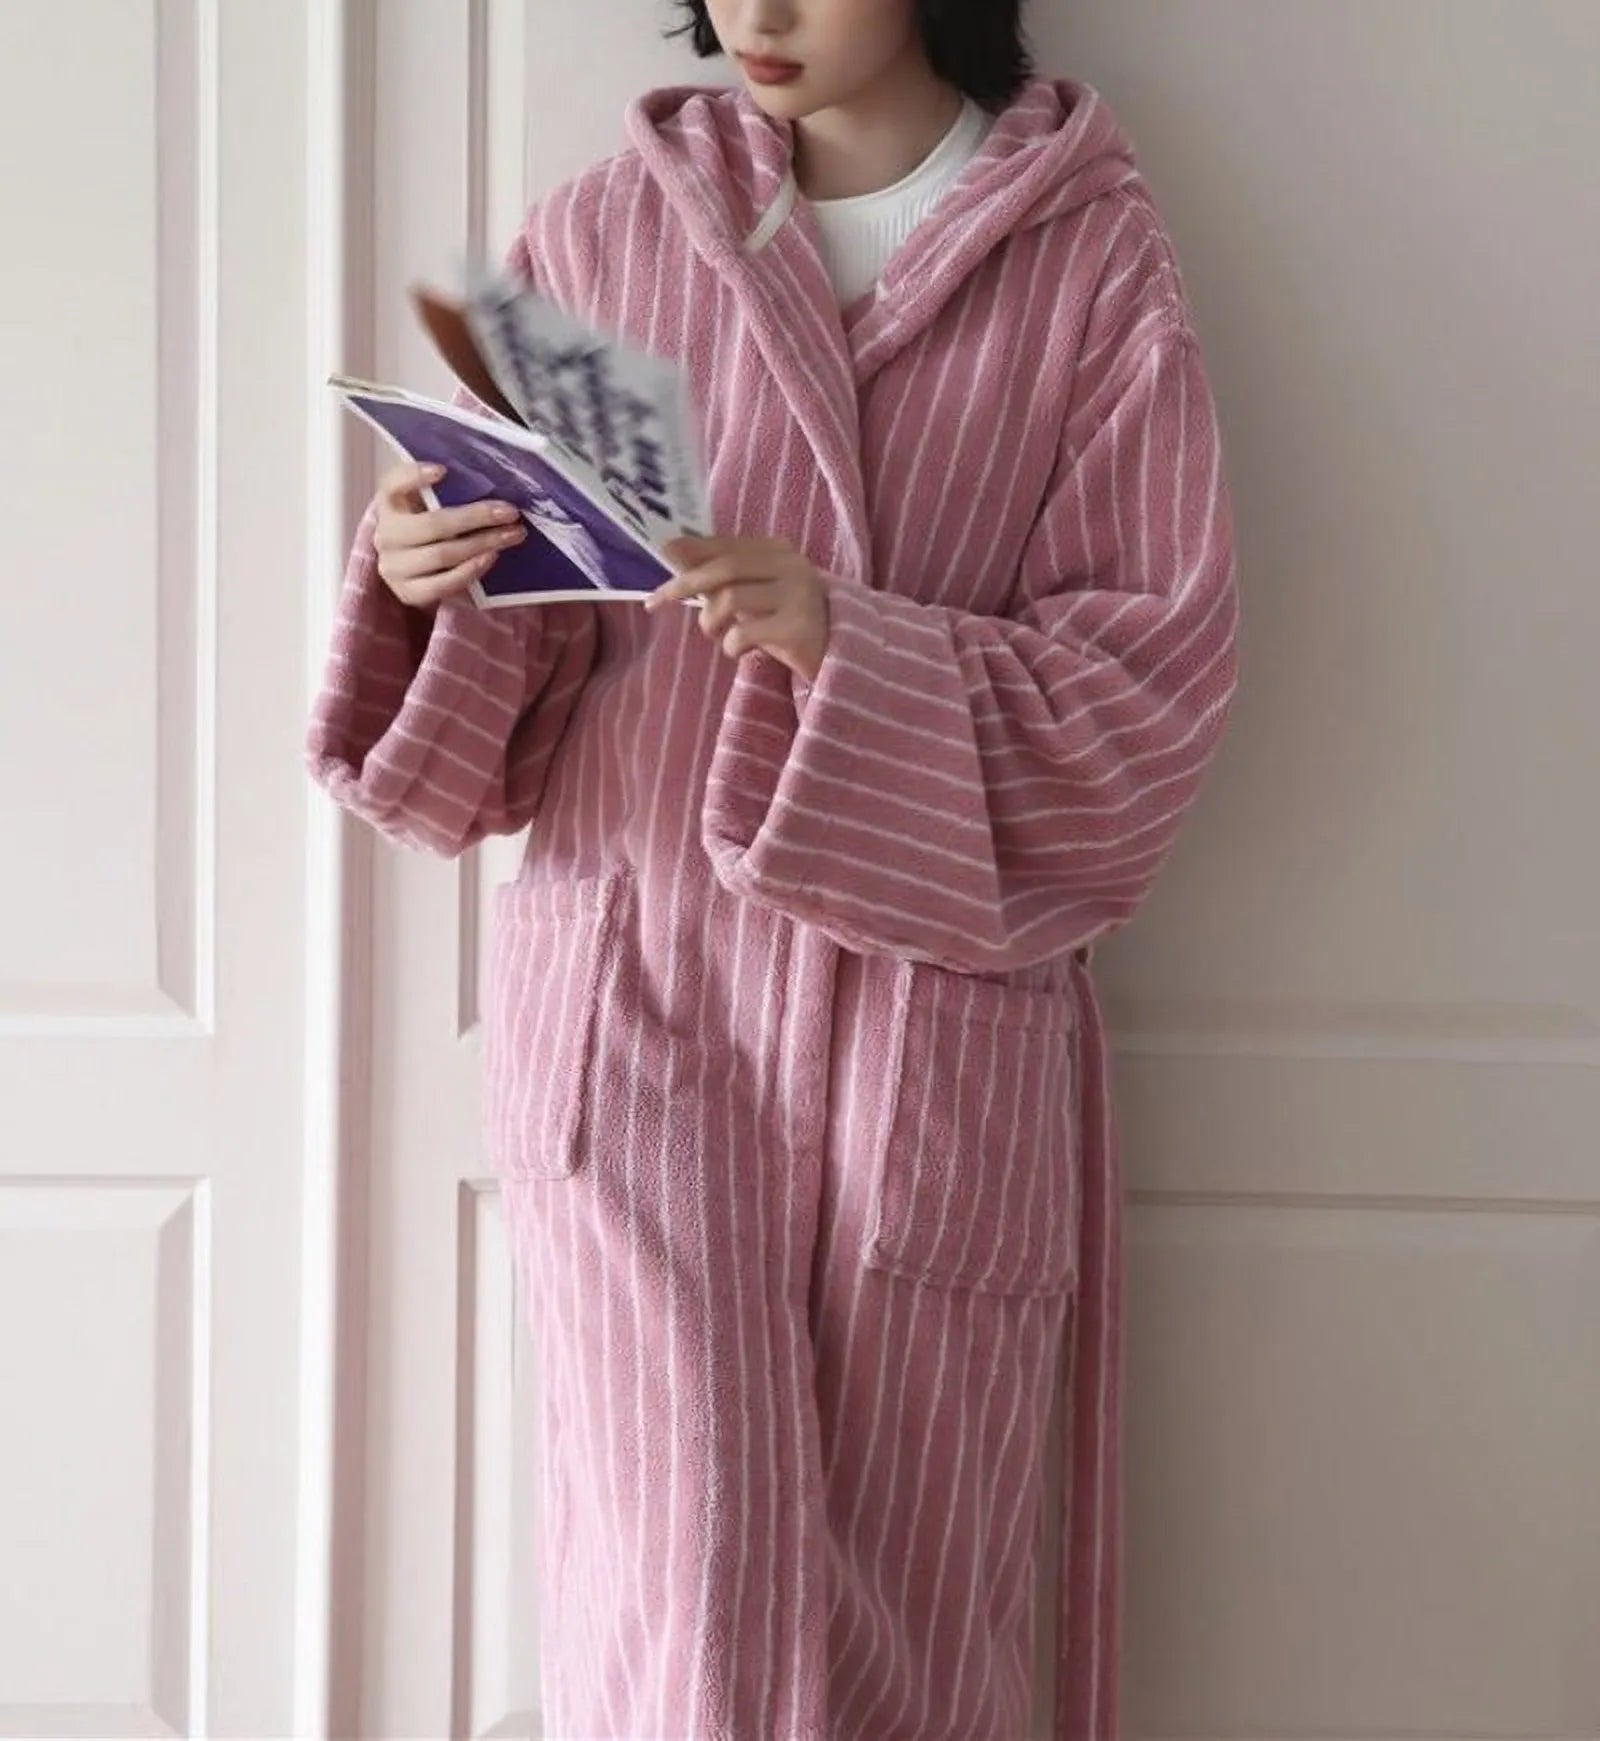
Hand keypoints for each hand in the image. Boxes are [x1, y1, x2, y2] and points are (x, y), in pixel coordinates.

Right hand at [371, 462, 527, 607]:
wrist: (415, 573)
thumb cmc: (430, 531)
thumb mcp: (429, 507)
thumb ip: (446, 493)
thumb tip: (491, 483)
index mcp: (390, 504)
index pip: (392, 484)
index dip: (414, 476)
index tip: (442, 470)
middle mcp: (386, 534)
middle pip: (432, 524)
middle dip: (476, 517)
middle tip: (509, 512)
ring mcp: (394, 567)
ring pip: (442, 554)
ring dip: (483, 543)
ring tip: (512, 535)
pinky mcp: (408, 592)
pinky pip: (443, 584)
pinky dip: (471, 570)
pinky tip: (491, 557)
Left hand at [648, 535, 830, 681]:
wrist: (841, 655)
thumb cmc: (787, 621)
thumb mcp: (754, 592)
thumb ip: (719, 573)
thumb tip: (671, 550)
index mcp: (779, 551)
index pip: (726, 545)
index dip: (689, 553)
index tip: (660, 559)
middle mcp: (791, 566)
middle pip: (725, 568)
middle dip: (685, 584)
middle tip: (658, 600)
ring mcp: (797, 595)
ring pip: (730, 598)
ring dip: (710, 621)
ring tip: (715, 635)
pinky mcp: (797, 627)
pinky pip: (744, 632)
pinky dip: (730, 644)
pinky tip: (738, 651)